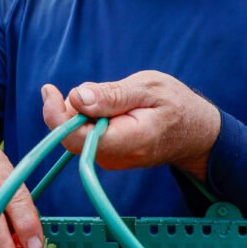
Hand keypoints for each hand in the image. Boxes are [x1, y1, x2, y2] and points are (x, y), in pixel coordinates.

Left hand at [40, 70, 221, 179]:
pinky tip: (113, 109)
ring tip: (114, 98)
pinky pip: (88, 135)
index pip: (76, 138)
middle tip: (93, 89)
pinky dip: (92, 117)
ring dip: (84, 111)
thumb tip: (77, 97)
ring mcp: (111, 160)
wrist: (197, 133)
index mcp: (127, 141)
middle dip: (71, 107)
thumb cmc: (177, 106)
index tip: (49, 90)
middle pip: (72, 135)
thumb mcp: (149, 88)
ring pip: (78, 133)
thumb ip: (112, 94)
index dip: (56, 115)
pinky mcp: (109, 155)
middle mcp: (115, 157)